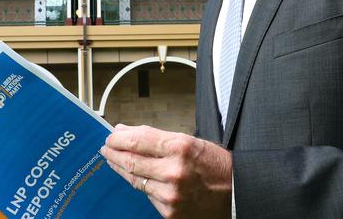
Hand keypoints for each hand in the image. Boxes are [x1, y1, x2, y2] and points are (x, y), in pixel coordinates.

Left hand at [100, 124, 231, 217]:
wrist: (236, 191)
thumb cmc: (214, 164)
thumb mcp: (188, 141)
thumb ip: (156, 137)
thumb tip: (126, 132)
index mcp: (180, 148)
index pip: (137, 140)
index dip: (119, 138)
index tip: (110, 136)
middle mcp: (173, 172)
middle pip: (130, 161)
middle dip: (114, 153)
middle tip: (106, 148)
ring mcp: (170, 195)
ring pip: (134, 179)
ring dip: (121, 169)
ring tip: (115, 161)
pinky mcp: (169, 212)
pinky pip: (147, 195)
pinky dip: (141, 184)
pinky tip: (137, 177)